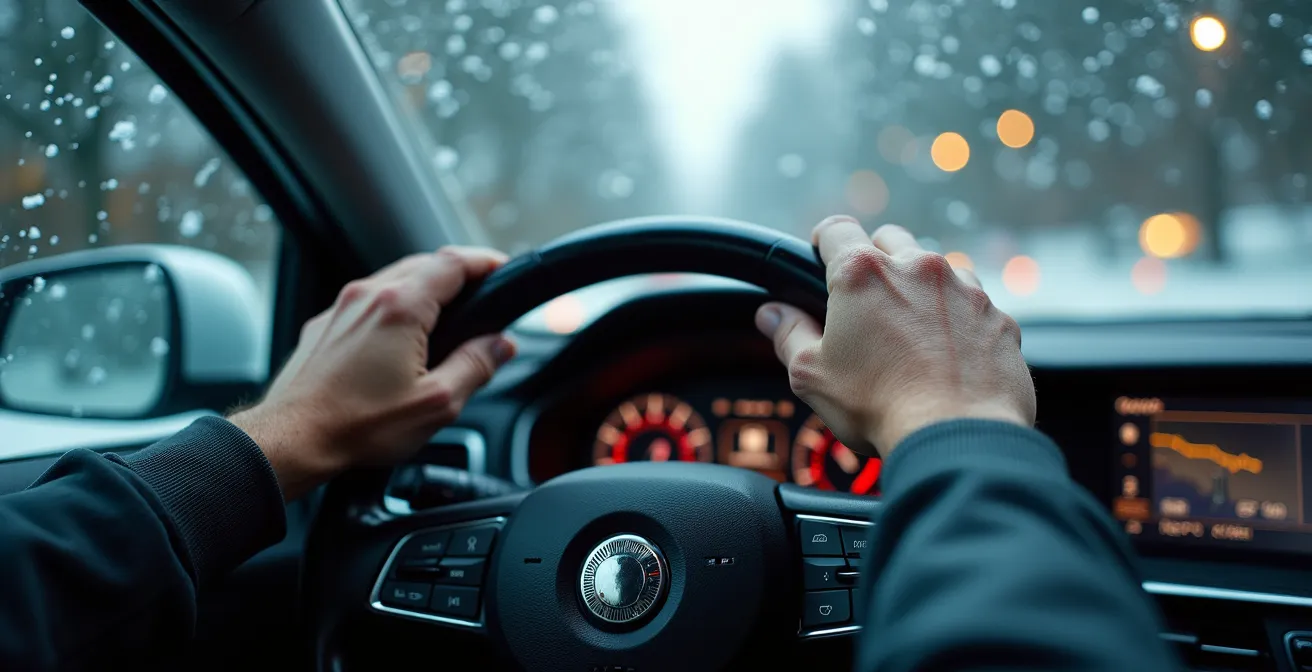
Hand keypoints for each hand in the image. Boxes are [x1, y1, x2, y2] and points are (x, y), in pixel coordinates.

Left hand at [230, 246, 515, 499]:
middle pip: (424, 264)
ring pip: (394, 279)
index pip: (453, 262)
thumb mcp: (437, 403)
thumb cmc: (357, 425)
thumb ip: (475, 366)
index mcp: (400, 308)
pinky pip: (368, 301)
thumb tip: (500, 345)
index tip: (502, 268)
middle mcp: (368, 296)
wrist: (292, 439)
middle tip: (482, 292)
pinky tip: (402, 337)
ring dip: (425, 287)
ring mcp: (342, 309)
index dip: (484, 261)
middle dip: (458, 273)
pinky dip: (394, 306)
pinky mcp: (325, 326)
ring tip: (447, 314)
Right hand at [755, 217, 1033, 457]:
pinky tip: (947, 355)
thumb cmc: (880, 406)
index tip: (822, 255)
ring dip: (920, 288)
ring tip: (909, 334)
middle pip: (889, 239)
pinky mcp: (997, 317)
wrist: (958, 436)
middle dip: (875, 260)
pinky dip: (958, 319)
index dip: (823, 240)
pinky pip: (973, 304)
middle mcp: (917, 268)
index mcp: (862, 274)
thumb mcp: (812, 375)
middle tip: (865, 303)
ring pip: (936, 268)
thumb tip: (772, 315)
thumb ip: (788, 335)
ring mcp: (964, 289)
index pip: (835, 229)